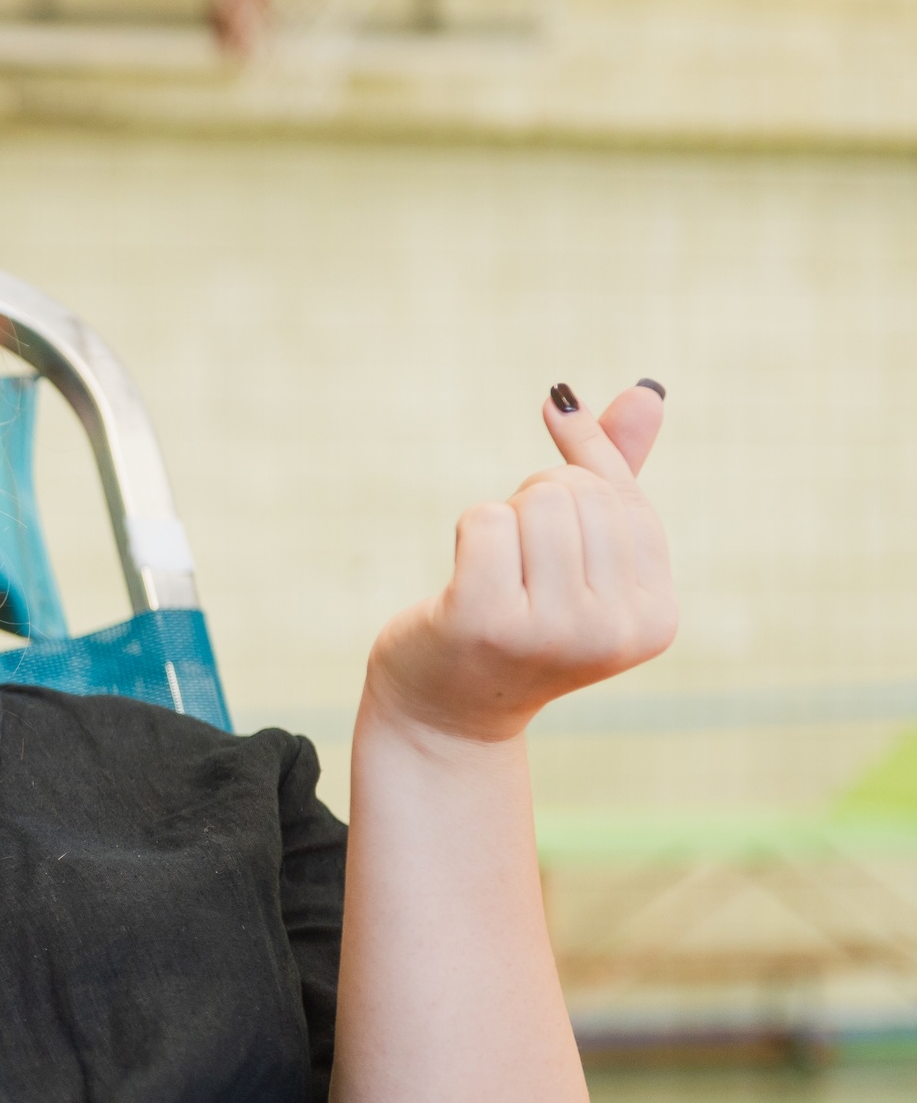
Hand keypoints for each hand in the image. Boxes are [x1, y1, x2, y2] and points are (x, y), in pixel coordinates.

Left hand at [366, 382, 675, 745]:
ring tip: (495, 575)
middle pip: (579, 493)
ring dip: (502, 520)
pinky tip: (463, 580)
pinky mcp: (487, 621)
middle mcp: (614, 630)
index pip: (625, 498)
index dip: (584, 459)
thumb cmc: (516, 624)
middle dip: (536, 502)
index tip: (556, 418)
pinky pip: (485, 520)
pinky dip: (469, 531)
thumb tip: (647, 389)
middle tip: (516, 563)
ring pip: (535, 502)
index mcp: (656, 618)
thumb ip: (616, 475)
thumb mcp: (578, 555)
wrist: (444, 713)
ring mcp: (553, 631)